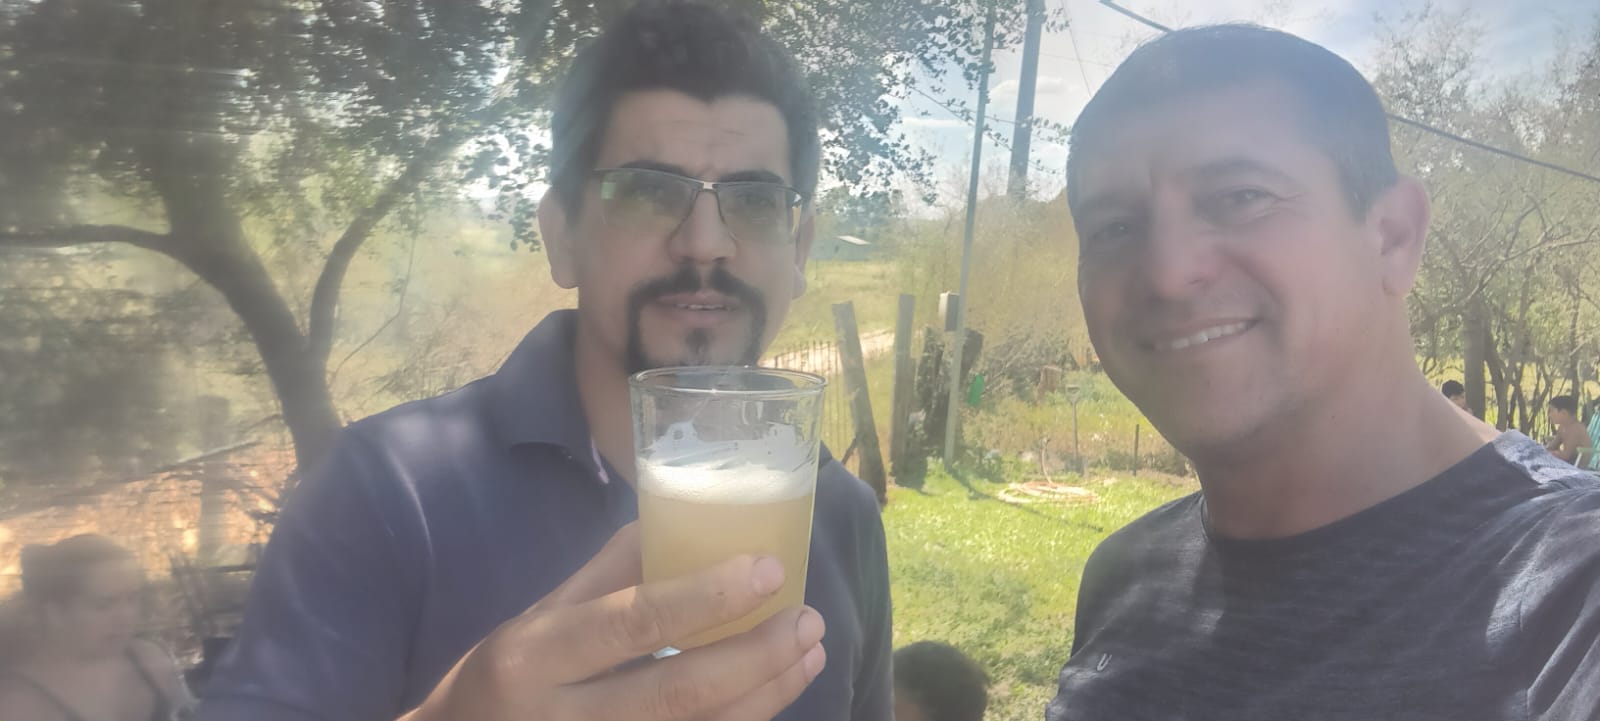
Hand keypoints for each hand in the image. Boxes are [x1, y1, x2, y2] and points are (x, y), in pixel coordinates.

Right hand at [402, 523, 826, 720]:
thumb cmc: (496, 684)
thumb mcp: (531, 622)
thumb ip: (601, 578)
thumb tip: (670, 520)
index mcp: (537, 655)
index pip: (633, 621)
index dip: (708, 596)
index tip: (771, 569)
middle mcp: (563, 717)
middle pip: (679, 691)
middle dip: (758, 656)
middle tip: (810, 622)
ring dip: (766, 697)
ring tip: (809, 656)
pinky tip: (771, 698)